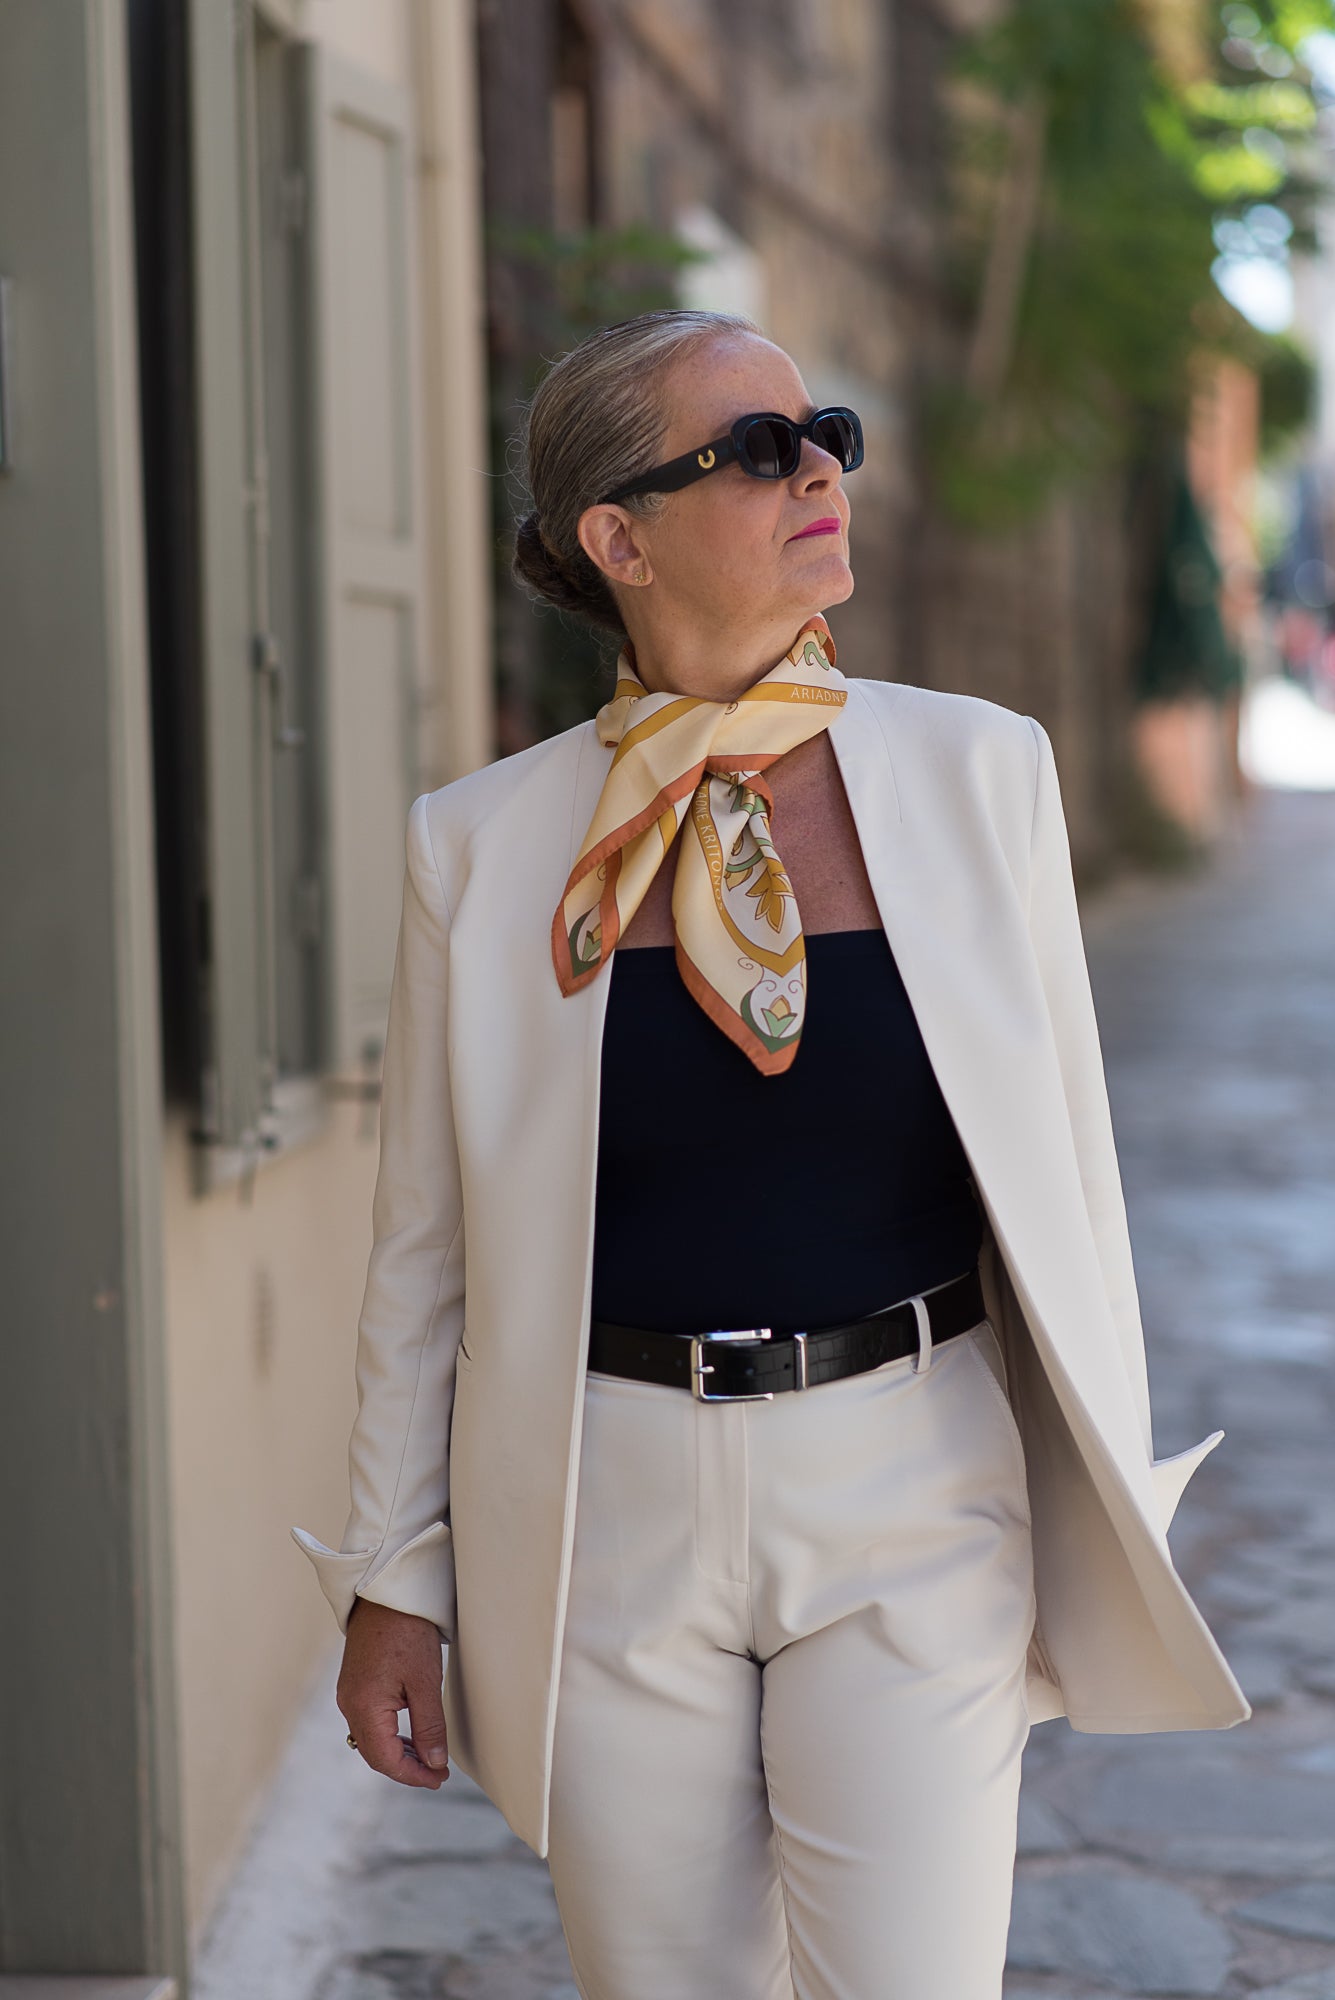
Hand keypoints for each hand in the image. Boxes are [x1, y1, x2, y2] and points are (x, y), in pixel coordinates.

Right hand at [337, 1597, 449, 1787]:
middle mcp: (348, 1705)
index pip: (385, 1760)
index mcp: (364, 1706)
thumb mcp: (425, 1682)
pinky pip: (368, 1723)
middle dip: (406, 1768)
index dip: (413, 1775)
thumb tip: (434, 1764)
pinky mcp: (353, 1686)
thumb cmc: (408, 1631)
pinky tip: (409, 1736)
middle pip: (375, 1754)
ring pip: (371, 1740)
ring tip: (428, 1759)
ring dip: (397, 1753)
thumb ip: (429, 1727)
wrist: (387, 1594)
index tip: (439, 1779)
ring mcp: (348, 1694)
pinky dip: (389, 1736)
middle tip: (438, 1774)